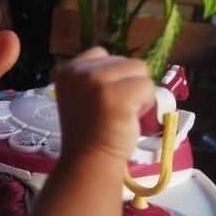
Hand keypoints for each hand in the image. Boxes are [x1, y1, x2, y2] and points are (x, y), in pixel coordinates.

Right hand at [55, 47, 154, 162]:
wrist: (89, 160)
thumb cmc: (90, 131)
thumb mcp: (83, 94)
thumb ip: (96, 76)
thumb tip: (130, 68)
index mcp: (68, 70)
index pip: (102, 54)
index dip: (111, 76)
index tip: (104, 99)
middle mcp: (79, 71)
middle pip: (124, 61)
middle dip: (126, 83)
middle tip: (114, 109)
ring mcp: (96, 82)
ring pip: (139, 70)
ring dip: (138, 91)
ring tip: (123, 112)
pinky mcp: (116, 95)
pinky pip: (148, 86)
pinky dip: (146, 103)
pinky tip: (129, 117)